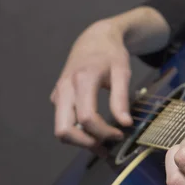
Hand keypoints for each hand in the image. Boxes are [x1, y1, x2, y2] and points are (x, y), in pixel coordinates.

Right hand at [50, 20, 132, 148]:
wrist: (94, 38)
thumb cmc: (111, 54)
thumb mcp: (123, 72)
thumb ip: (122, 99)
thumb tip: (125, 124)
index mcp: (82, 81)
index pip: (87, 118)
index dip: (104, 132)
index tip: (120, 134)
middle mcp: (65, 89)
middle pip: (64, 130)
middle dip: (85, 143)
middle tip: (106, 146)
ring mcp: (59, 94)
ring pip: (62, 129)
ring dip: (80, 141)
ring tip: (102, 144)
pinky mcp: (58, 97)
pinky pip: (64, 121)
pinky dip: (78, 132)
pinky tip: (95, 131)